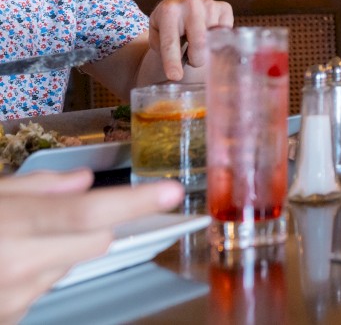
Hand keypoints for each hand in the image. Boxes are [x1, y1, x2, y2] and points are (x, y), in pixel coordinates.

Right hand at [0, 171, 182, 322]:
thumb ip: (36, 185)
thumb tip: (83, 180)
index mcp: (16, 225)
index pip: (90, 212)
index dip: (135, 203)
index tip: (171, 193)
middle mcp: (22, 266)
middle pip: (97, 241)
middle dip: (92, 225)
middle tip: (54, 215)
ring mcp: (18, 298)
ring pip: (71, 264)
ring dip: (57, 251)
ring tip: (12, 243)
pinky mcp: (12, 318)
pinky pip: (43, 288)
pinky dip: (34, 275)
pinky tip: (4, 266)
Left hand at [147, 0, 233, 80]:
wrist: (179, 2)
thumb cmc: (166, 23)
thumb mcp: (156, 34)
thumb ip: (163, 50)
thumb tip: (177, 69)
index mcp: (169, 12)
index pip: (171, 42)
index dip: (172, 62)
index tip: (175, 77)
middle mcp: (191, 5)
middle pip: (199, 43)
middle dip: (196, 60)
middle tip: (191, 60)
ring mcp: (209, 5)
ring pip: (214, 40)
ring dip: (207, 49)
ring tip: (198, 42)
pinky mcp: (224, 7)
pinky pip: (226, 32)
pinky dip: (219, 38)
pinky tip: (209, 34)